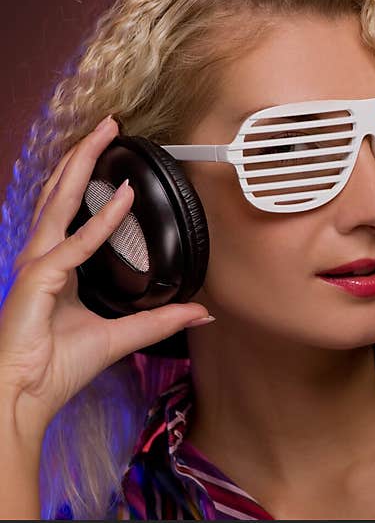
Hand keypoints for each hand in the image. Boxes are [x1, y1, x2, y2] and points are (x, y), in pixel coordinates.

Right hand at [0, 115, 211, 440]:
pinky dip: (102, 220)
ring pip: (60, 202)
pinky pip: (77, 243)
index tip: (116, 161)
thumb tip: (202, 311)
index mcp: (58, 267)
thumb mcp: (122, 336)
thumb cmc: (57, 368)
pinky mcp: (40, 278)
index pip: (72, 212)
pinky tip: (123, 196)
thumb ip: (160, 320)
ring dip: (82, 166)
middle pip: (62, 194)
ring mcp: (38, 264)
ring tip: (104, 135)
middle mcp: (44, 257)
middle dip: (84, 156)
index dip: (89, 182)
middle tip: (110, 126)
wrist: (24, 396)